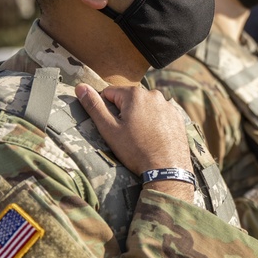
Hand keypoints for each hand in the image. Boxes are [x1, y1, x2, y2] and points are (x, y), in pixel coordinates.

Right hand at [76, 84, 191, 174]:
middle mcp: (154, 95)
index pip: (109, 93)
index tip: (113, 127)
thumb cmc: (135, 150)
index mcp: (135, 94)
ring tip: (141, 138)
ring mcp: (168, 106)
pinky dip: (155, 123)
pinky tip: (154, 138)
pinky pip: (160, 115)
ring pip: (145, 107)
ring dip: (140, 118)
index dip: (106, 111)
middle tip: (127, 135)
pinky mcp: (177, 117)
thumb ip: (94, 106)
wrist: (166, 170)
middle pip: (129, 100)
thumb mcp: (109, 129)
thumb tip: (80, 87)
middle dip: (124, 114)